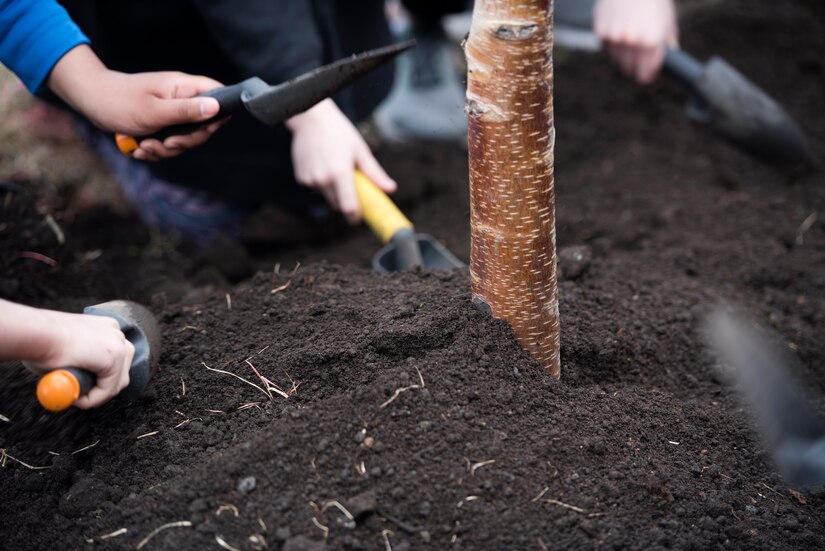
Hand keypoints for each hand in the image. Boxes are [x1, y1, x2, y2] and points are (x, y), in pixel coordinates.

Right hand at [23, 312, 134, 408]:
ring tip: (76, 397)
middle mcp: (115, 333)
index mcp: (105, 327)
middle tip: (81, 394)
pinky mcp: (114, 358)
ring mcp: (118, 344)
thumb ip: (78, 362)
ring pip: (117, 382)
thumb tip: (75, 379)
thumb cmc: (40, 342)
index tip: (81, 387)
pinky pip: (108, 389)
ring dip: (98, 395)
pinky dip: (93, 400)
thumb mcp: (65, 351)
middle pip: (122, 368)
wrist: (35, 334)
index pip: (115, 357)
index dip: (101, 377)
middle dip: (105, 386)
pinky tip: (75, 398)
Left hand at [47, 45, 223, 160]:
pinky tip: (140, 149)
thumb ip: (187, 111)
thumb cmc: (118, 101)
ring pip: (185, 139)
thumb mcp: (154, 111)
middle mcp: (182, 99)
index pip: (219, 95)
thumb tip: (216, 107)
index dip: (218, 116)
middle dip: (185, 142)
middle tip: (166, 143)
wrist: (90, 101)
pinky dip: (155, 151)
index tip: (200, 131)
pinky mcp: (162, 124)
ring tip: (145, 146)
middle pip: (204, 127)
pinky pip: (169, 144)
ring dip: (166, 150)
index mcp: (184, 88)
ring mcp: (172, 112)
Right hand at [287, 99, 395, 222]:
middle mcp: (323, 180)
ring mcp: (310, 179)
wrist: (310, 118)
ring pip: (326, 196)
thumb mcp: (360, 151)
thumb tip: (391, 189)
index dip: (355, 216)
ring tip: (336, 167)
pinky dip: (322, 183)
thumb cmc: (340, 132)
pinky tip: (323, 164)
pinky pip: (315, 188)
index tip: (358, 218)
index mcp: (340, 174)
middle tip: (353, 188)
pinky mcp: (301, 177)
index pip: (348, 207)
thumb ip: (374, 173)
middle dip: (346, 202)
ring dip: (334, 191)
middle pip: (337, 204)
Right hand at [594, 0, 678, 83]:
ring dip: (620, 54)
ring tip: (627, 39)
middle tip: (635, 59)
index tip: (645, 75)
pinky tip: (617, 29)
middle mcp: (633, 42)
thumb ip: (668, 40)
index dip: (645, 75)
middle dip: (632, 67)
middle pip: (628, 70)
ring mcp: (616, 37)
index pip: (645, 75)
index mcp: (652, 42)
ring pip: (615, 59)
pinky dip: (609, 41)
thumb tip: (673, 54)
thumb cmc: (654, 0)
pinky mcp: (601, 31)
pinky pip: (605, 46)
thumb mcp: (667, 20)